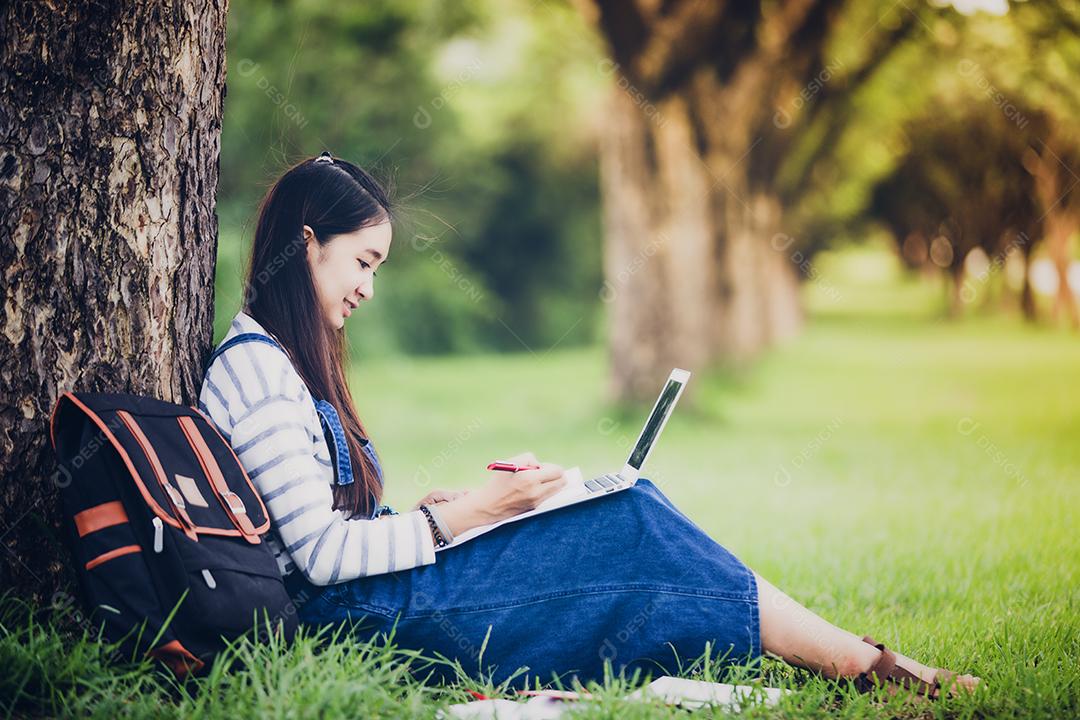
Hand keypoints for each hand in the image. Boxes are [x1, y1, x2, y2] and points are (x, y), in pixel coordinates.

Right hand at [417, 451, 565, 537]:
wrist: (487, 506)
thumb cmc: (498, 482)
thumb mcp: (510, 462)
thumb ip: (529, 458)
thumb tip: (541, 466)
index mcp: (530, 479)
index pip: (558, 471)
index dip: (551, 466)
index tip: (540, 468)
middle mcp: (536, 493)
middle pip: (562, 482)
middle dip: (555, 475)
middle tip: (540, 474)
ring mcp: (537, 503)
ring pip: (557, 490)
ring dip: (550, 483)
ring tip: (534, 482)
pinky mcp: (534, 509)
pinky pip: (548, 497)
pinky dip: (544, 491)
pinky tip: (530, 490)